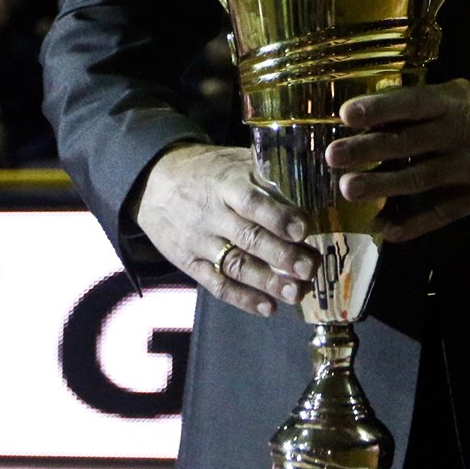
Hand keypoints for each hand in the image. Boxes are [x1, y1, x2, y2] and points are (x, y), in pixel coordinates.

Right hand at [132, 143, 318, 317]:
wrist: (153, 182)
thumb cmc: (209, 170)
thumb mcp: (234, 160)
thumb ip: (269, 172)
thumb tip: (316, 180)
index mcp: (226, 183)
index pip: (252, 202)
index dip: (278, 217)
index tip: (304, 230)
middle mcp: (212, 214)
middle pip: (248, 238)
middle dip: (282, 256)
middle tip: (311, 267)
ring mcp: (198, 241)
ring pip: (235, 266)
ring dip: (268, 283)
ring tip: (298, 293)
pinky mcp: (189, 264)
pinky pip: (216, 285)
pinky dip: (242, 299)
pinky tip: (269, 308)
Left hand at [325, 79, 469, 241]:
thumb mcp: (469, 95)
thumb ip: (431, 102)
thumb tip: (381, 104)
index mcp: (455, 104)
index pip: (413, 104)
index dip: (381, 108)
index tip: (346, 114)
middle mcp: (460, 134)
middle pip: (410, 142)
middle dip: (370, 149)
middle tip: (333, 156)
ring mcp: (469, 168)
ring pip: (421, 178)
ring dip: (384, 186)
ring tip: (349, 190)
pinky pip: (441, 213)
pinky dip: (414, 224)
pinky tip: (386, 229)